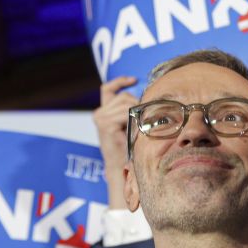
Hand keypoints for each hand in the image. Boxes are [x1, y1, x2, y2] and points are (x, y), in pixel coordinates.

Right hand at [93, 76, 138, 207]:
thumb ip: (131, 111)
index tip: (134, 80)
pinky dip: (134, 119)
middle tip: (147, 120)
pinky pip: (125, 113)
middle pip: (123, 97)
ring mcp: (100, 118)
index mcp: (104, 112)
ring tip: (141, 128)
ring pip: (126, 104)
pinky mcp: (105, 124)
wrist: (120, 167)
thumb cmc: (128, 148)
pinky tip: (137, 128)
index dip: (120, 82)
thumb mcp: (129, 125)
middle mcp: (99, 113)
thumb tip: (148, 98)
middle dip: (137, 105)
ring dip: (138, 114)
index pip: (108, 89)